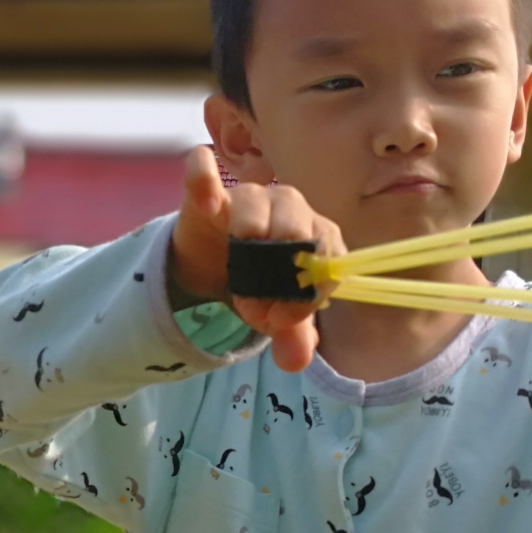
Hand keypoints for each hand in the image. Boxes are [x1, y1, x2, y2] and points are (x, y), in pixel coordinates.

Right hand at [169, 146, 343, 373]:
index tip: (283, 321)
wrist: (213, 261)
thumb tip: (296, 362)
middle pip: (296, 228)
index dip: (307, 295)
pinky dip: (204, 182)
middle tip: (254, 303)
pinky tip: (208, 205)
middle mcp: (291, 208)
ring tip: (237, 271)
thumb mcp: (277, 314)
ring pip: (256, 205)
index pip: (328, 257)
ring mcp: (250, 197)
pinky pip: (203, 171)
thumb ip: (293, 335)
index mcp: (319, 235)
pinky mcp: (208, 192)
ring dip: (247, 244)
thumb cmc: (258, 280)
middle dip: (275, 275)